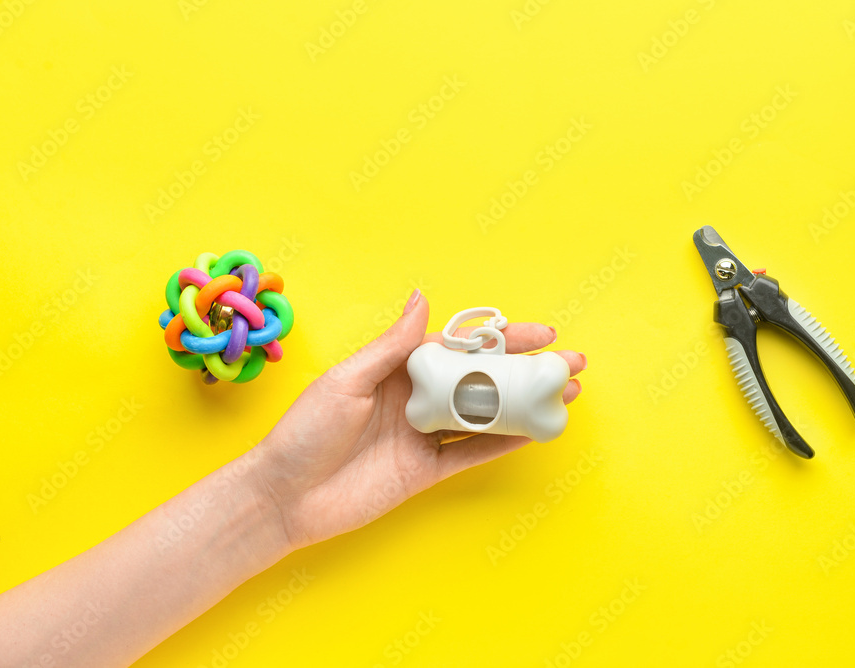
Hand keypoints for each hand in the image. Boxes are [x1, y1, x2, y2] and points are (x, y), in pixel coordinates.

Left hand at [254, 290, 586, 549]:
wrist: (284, 496)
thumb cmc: (305, 432)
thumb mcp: (348, 380)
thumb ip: (393, 345)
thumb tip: (423, 299)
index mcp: (399, 369)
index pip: (462, 348)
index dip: (502, 339)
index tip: (540, 333)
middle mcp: (418, 399)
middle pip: (483, 380)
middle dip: (528, 371)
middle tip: (570, 364)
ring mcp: (424, 436)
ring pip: (485, 416)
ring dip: (525, 406)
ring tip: (565, 395)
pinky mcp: (425, 472)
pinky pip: (471, 455)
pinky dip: (503, 445)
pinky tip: (534, 433)